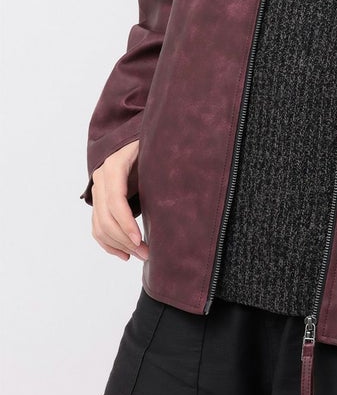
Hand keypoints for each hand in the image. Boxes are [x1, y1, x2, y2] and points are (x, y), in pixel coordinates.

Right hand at [89, 139, 149, 262]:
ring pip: (99, 226)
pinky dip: (108, 244)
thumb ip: (161, 165)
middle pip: (106, 218)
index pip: (115, 201)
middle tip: (146, 253)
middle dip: (125, 239)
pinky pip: (96, 227)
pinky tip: (124, 254)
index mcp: (114, 165)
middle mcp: (100, 178)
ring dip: (118, 245)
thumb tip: (183, 183)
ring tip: (140, 255)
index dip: (126, 223)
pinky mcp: (98, 201)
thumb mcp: (156, 152)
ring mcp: (97, 190)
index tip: (139, 240)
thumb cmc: (153, 144)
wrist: (137, 139)